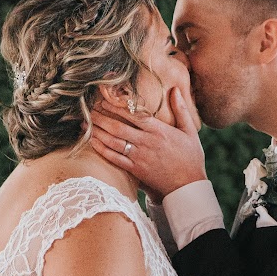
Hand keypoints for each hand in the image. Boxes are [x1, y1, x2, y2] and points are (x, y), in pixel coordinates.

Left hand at [89, 85, 206, 197]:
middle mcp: (146, 142)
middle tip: (88, 110)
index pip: (133, 114)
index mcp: (159, 130)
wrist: (188, 186)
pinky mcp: (135, 170)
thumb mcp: (190, 131)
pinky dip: (102, 149)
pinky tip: (92, 141)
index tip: (104, 99)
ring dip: (98, 131)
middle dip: (101, 117)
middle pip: (118, 126)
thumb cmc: (191, 158)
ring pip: (114, 141)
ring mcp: (139, 156)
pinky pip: (115, 158)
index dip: (116, 106)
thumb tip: (175, 89)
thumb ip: (181, 110)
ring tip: (85, 123)